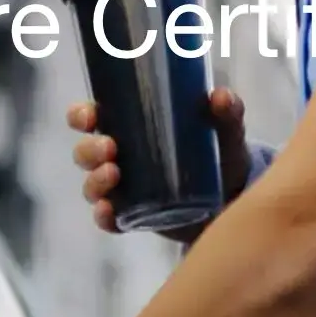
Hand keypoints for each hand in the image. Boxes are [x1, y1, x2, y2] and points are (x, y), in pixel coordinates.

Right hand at [69, 88, 250, 243]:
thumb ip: (227, 111)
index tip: (90, 116)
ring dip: (95, 180)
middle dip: (90, 150)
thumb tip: (219, 96)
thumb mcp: (226, 130)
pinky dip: (103, 216)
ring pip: (91, 186)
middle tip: (110, 148)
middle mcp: (119, 157)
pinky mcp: (133, 218)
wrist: (234, 197)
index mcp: (130, 127)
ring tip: (114, 174)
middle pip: (85, 152)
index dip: (80, 115)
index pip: (91, 118)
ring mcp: (123, 191)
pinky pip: (108, 220)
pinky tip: (108, 211)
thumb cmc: (221, 153)